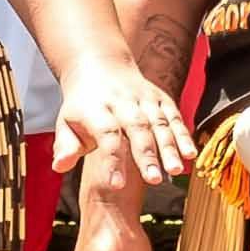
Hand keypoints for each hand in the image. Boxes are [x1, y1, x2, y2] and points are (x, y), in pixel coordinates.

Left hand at [48, 52, 196, 194]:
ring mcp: (143, 98)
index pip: (106, 135)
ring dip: (169, 147)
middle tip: (154, 180)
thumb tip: (59, 167)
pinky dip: (183, 134)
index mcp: (96, 109)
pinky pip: (174, 117)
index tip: (117, 185)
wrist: (99, 66)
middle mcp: (122, 102)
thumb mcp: (65, 122)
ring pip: (159, 123)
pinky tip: (190, 154)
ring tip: (176, 170)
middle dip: (146, 155)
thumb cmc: (81, 105)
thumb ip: (65, 146)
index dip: (112, 159)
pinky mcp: (160, 98)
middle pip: (137, 128)